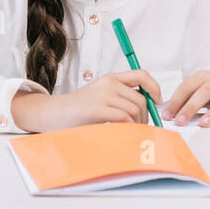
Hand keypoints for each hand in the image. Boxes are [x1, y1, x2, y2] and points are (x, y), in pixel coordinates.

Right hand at [11, 68, 162, 131]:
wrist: (51, 114)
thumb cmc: (76, 111)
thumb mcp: (100, 97)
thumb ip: (119, 98)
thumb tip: (146, 110)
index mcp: (110, 78)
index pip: (141, 75)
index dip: (154, 87)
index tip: (158, 100)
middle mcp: (108, 83)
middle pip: (141, 99)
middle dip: (145, 116)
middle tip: (141, 128)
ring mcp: (103, 95)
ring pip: (134, 110)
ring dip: (137, 124)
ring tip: (131, 133)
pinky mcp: (97, 108)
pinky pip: (124, 118)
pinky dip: (128, 128)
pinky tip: (122, 133)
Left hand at [161, 70, 209, 127]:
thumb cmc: (209, 90)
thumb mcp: (195, 89)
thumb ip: (183, 99)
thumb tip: (167, 114)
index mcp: (202, 77)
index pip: (186, 88)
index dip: (175, 102)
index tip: (167, 115)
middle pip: (204, 93)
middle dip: (191, 107)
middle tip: (181, 121)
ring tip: (204, 124)